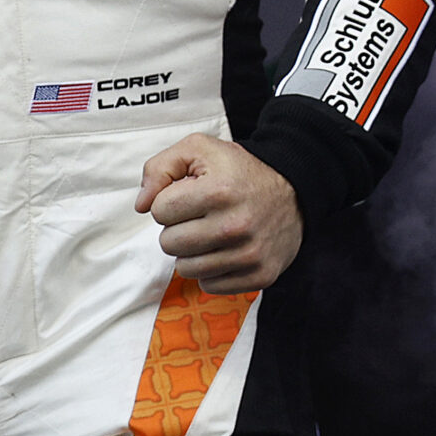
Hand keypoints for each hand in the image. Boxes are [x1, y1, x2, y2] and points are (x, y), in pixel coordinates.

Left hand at [134, 134, 301, 293]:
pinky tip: (224, 250)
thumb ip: (159, 169)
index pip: (158, 211)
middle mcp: (235, 226)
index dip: (168, 201)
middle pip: (169, 243)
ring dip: (191, 251)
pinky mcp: (260, 276)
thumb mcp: (198, 149)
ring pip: (185, 268)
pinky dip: (210, 270)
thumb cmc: (238, 170)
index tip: (188, 195)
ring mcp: (250, 255)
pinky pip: (209, 286)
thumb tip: (141, 206)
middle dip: (176, 227)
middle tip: (198, 215)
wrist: (293, 191)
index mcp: (218, 191)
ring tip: (210, 232)